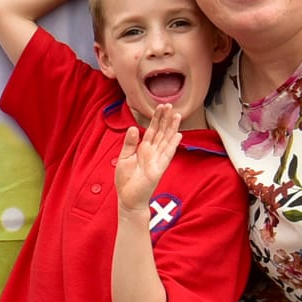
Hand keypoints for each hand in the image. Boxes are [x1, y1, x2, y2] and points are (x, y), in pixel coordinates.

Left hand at [116, 101, 180, 216]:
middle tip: (170, 104)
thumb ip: (129, 143)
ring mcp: (157, 160)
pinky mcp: (158, 169)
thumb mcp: (124, 157)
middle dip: (165, 118)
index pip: (152, 130)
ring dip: (172, 128)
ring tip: (177, 115)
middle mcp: (152, 152)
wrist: (128, 198)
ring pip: (166, 140)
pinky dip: (172, 145)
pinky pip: (166, 155)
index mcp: (143, 149)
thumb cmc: (126, 179)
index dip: (157, 118)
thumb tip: (134, 127)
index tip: (161, 106)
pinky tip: (178, 135)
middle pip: (161, 132)